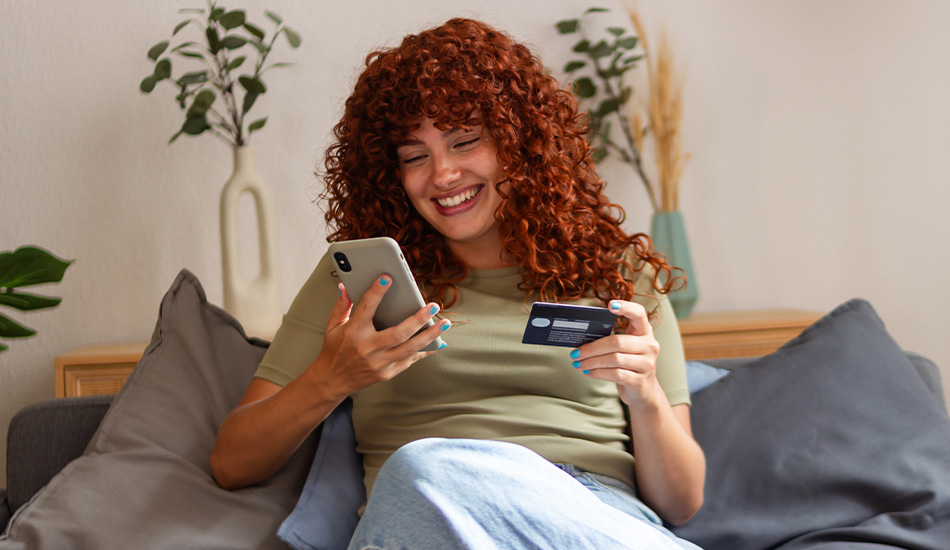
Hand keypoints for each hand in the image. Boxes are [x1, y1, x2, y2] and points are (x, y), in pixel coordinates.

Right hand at [311, 274, 448, 397]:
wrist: (333, 380)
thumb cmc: (335, 349)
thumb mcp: (333, 326)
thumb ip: (342, 305)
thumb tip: (345, 285)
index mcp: (353, 332)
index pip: (366, 308)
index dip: (377, 292)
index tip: (388, 277)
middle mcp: (367, 348)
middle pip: (398, 333)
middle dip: (418, 319)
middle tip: (433, 305)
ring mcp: (379, 363)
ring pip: (410, 348)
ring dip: (430, 335)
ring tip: (444, 323)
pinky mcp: (387, 373)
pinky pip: (410, 360)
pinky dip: (425, 351)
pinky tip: (438, 341)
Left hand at [570, 300, 661, 407]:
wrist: (643, 391)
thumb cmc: (629, 364)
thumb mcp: (625, 348)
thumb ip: (611, 339)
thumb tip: (582, 338)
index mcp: (644, 332)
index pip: (639, 314)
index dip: (626, 307)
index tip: (610, 304)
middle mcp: (649, 346)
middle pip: (617, 342)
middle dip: (592, 347)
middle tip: (575, 352)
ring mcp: (647, 364)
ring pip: (614, 359)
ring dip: (591, 361)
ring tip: (578, 363)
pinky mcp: (640, 380)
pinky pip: (615, 374)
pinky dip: (598, 373)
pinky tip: (589, 372)